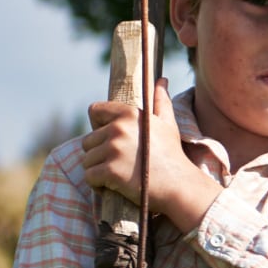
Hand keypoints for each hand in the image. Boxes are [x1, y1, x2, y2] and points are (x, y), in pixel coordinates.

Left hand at [82, 79, 217, 232]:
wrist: (180, 187)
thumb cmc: (173, 156)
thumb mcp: (168, 125)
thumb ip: (160, 101)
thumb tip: (161, 80)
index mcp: (129, 114)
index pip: (94, 111)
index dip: (99, 126)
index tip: (112, 139)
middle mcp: (118, 129)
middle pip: (88, 140)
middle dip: (100, 153)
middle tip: (122, 164)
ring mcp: (113, 150)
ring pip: (87, 159)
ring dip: (98, 169)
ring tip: (119, 176)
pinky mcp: (109, 171)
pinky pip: (89, 176)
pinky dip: (97, 184)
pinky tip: (113, 187)